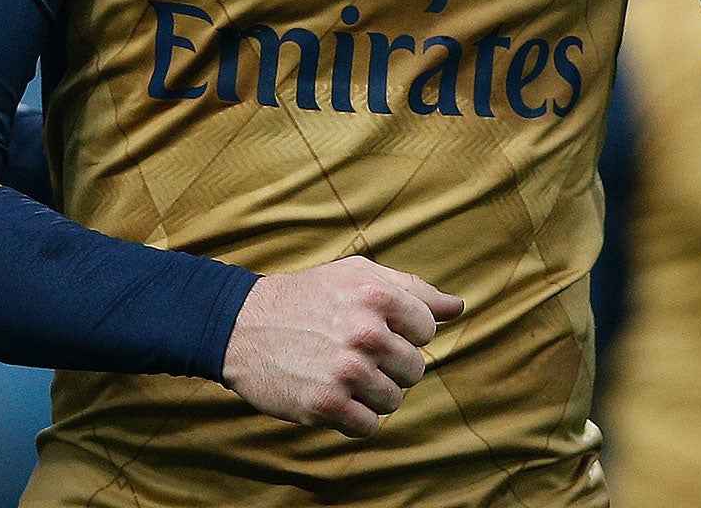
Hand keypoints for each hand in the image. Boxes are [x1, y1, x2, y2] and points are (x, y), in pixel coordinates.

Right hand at [222, 255, 463, 437]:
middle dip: (390, 364)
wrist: (243, 325)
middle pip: (414, 369)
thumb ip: (413, 289)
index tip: (376, 328)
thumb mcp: (357, 275)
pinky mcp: (327, 405)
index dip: (405, 332)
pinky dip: (354, 417)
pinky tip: (334, 395)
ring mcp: (346, 371)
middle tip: (356, 353)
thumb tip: (457, 307)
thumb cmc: (307, 297)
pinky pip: (369, 425)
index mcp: (376, 295)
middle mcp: (365, 332)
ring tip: (343, 373)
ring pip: (394, 399)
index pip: (428, 330)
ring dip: (373, 392)